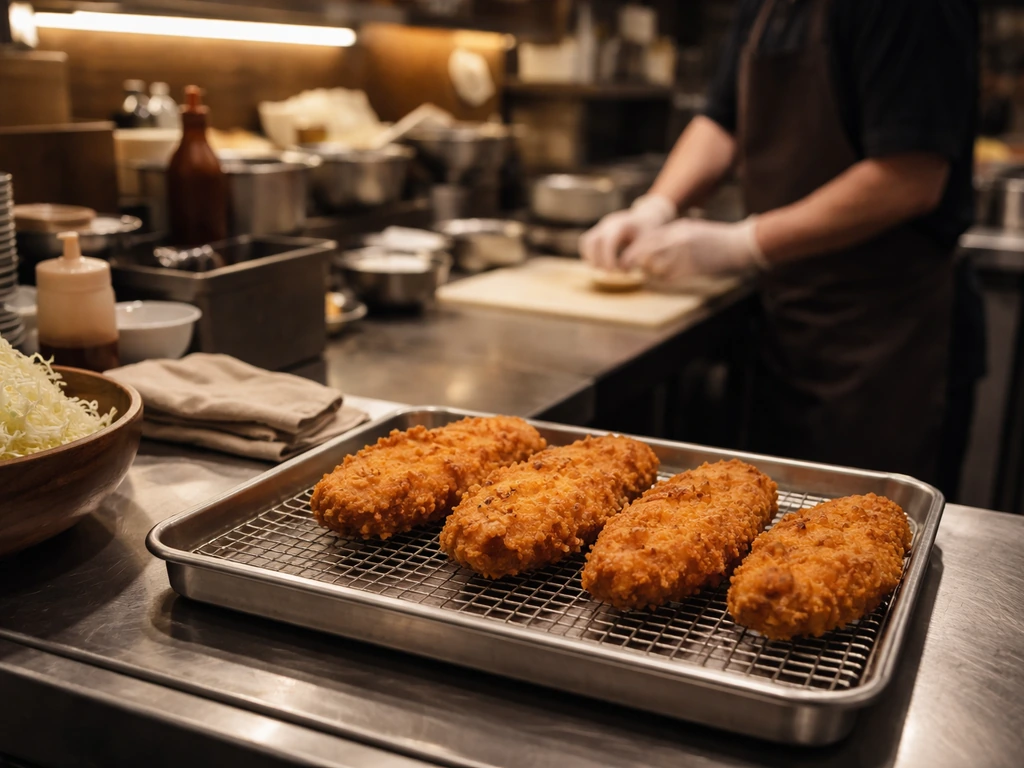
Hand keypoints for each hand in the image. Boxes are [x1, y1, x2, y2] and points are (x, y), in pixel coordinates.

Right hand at [579, 195, 676, 270]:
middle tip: (609, 273)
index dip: (607, 258)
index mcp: (621, 224)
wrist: (646, 217)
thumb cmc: (648, 231)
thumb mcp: (646, 242)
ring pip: (586, 242)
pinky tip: (601, 263)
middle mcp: (607, 223)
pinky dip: (590, 254)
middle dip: (597, 260)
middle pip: (592, 241)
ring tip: (604, 269)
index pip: (607, 241)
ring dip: (591, 258)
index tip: (612, 271)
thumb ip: (634, 254)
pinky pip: (586, 242)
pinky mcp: (598, 231)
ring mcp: (601, 225)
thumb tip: (622, 268)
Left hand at [621, 216, 765, 280]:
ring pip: (654, 266)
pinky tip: (665, 278)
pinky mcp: (691, 268)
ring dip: (648, 272)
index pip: (646, 239)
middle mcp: (677, 240)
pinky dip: (663, 279)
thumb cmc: (714, 238)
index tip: (625, 259)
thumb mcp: (690, 229)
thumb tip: (651, 246)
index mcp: (677, 228)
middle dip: (633, 262)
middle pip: (645, 251)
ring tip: (649, 273)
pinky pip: (669, 277)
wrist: (738, 244)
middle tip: (627, 270)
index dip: (633, 250)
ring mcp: (684, 254)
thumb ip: (671, 236)